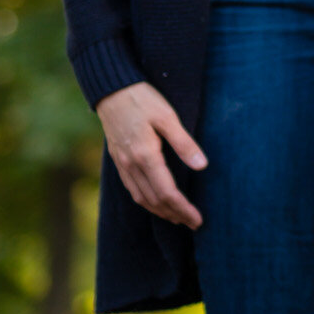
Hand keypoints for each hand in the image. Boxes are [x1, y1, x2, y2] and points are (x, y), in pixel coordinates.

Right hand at [96, 81, 207, 227]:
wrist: (111, 90)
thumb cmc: (143, 100)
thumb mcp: (167, 117)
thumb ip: (184, 143)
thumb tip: (202, 166)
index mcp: (145, 155)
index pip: (167, 193)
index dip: (183, 209)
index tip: (198, 219)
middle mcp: (131, 165)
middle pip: (154, 200)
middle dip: (175, 215)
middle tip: (194, 223)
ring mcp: (122, 164)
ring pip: (141, 198)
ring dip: (160, 212)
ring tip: (178, 219)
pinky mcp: (118, 160)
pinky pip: (132, 189)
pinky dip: (146, 201)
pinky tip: (156, 203)